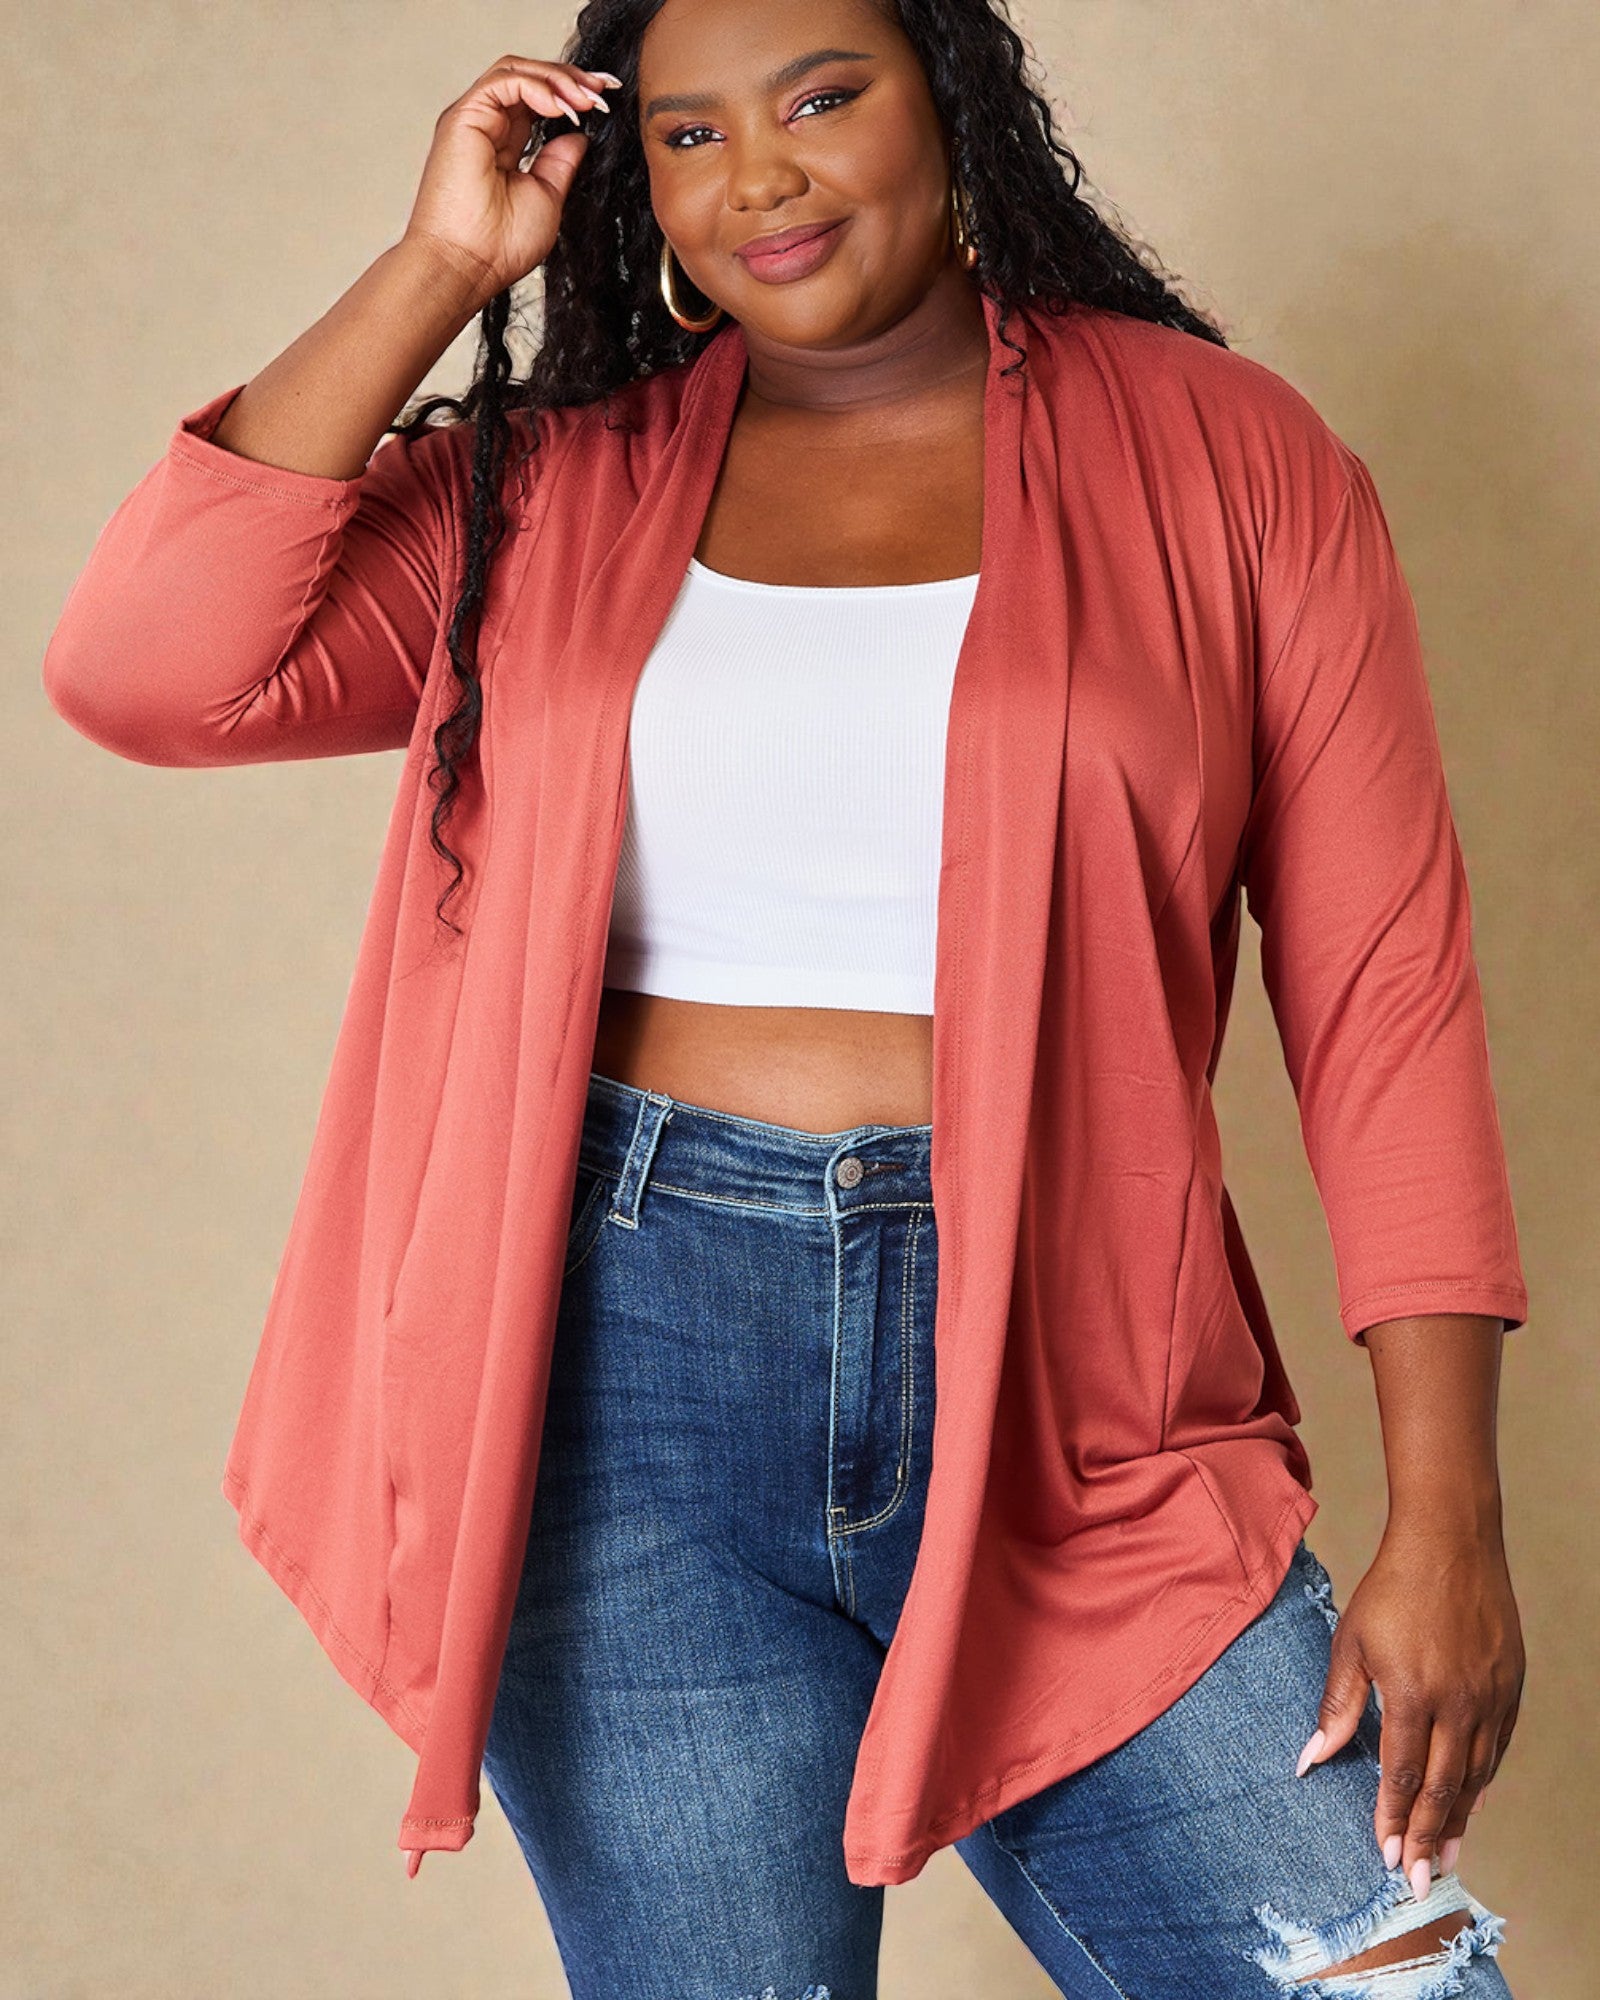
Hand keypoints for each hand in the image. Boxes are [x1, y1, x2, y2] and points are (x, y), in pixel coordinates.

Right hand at [401, 54, 622, 311]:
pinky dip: (538, 87)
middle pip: (528, 79)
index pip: (537, 101)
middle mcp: (486, 127)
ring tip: (588, 99)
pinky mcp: (462, 117)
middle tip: (604, 90)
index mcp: (504, 145)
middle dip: (570, 78)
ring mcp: (473, 120)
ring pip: (516, 72)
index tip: (604, 101)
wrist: (467, 266)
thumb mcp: (547, 197)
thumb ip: (560, 163)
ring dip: (557, 79)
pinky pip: (504, 82)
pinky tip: (563, 107)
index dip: (571, 94)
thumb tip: (578, 135)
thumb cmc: (499, 246)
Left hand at [1295, 1526, 1522, 1899]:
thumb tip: (1310, 1760)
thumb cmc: (1393, 1589)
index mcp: (1413, 1694)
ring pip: (1476, 1776)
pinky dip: (1482, 1782)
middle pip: (1443, 1788)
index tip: (1386, 1857)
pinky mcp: (1510, 1687)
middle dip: (1427, 1838)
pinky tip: (1471, 1803)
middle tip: (1417, 1880)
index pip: (1402, 1776)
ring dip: (1458, 1820)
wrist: (1451, 1543)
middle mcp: (1458, 1704)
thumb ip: (1337, 1707)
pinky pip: (1497, 1749)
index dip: (1394, 1821)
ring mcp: (1490, 1697)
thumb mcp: (1351, 1643)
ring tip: (1444, 1856)